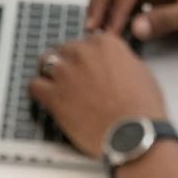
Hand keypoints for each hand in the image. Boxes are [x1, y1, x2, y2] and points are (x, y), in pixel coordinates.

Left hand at [29, 32, 166, 158]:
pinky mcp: (54, 96)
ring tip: (55, 85)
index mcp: (105, 43)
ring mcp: (66, 73)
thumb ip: (122, 61)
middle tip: (72, 79)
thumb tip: (115, 64)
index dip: (86, 56)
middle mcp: (82, 53)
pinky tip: (44, 98)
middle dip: (67, 62)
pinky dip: (38, 91)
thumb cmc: (142, 110)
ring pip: (46, 62)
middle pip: (64, 49)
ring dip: (50, 73)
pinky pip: (34, 86)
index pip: (86, 41)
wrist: (134, 136)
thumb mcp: (141, 72)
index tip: (87, 66)